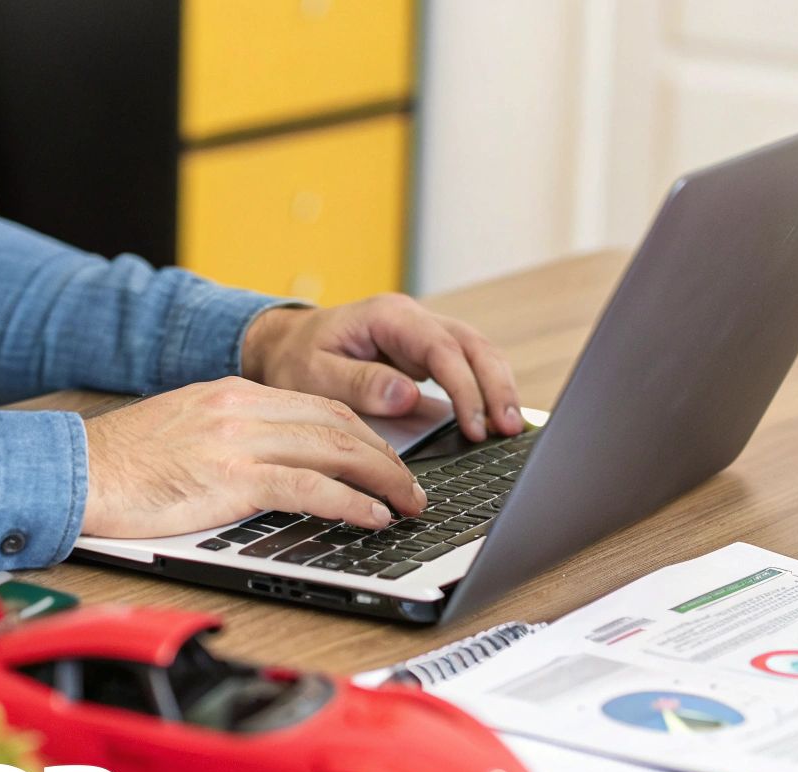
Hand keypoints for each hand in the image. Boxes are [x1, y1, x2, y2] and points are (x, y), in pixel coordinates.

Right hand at [80, 377, 426, 537]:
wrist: (72, 471)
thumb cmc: (119, 465)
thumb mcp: (185, 433)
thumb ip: (231, 439)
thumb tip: (273, 466)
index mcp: (233, 394)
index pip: (320, 407)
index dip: (365, 436)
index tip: (388, 461)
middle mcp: (242, 407)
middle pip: (339, 424)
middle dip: (387, 457)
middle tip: (413, 487)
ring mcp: (238, 439)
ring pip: (336, 450)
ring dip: (384, 480)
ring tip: (409, 505)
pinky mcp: (231, 475)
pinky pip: (310, 487)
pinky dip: (351, 503)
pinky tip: (373, 518)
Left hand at [241, 294, 523, 441]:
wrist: (285, 346)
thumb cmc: (295, 359)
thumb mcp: (313, 375)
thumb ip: (359, 384)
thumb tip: (407, 395)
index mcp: (387, 317)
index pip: (441, 348)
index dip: (464, 387)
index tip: (474, 425)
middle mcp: (412, 320)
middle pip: (472, 344)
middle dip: (496, 385)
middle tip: (510, 427)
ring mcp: (422, 336)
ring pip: (478, 352)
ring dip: (498, 387)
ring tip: (511, 427)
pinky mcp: (426, 356)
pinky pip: (466, 366)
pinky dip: (485, 390)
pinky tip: (495, 419)